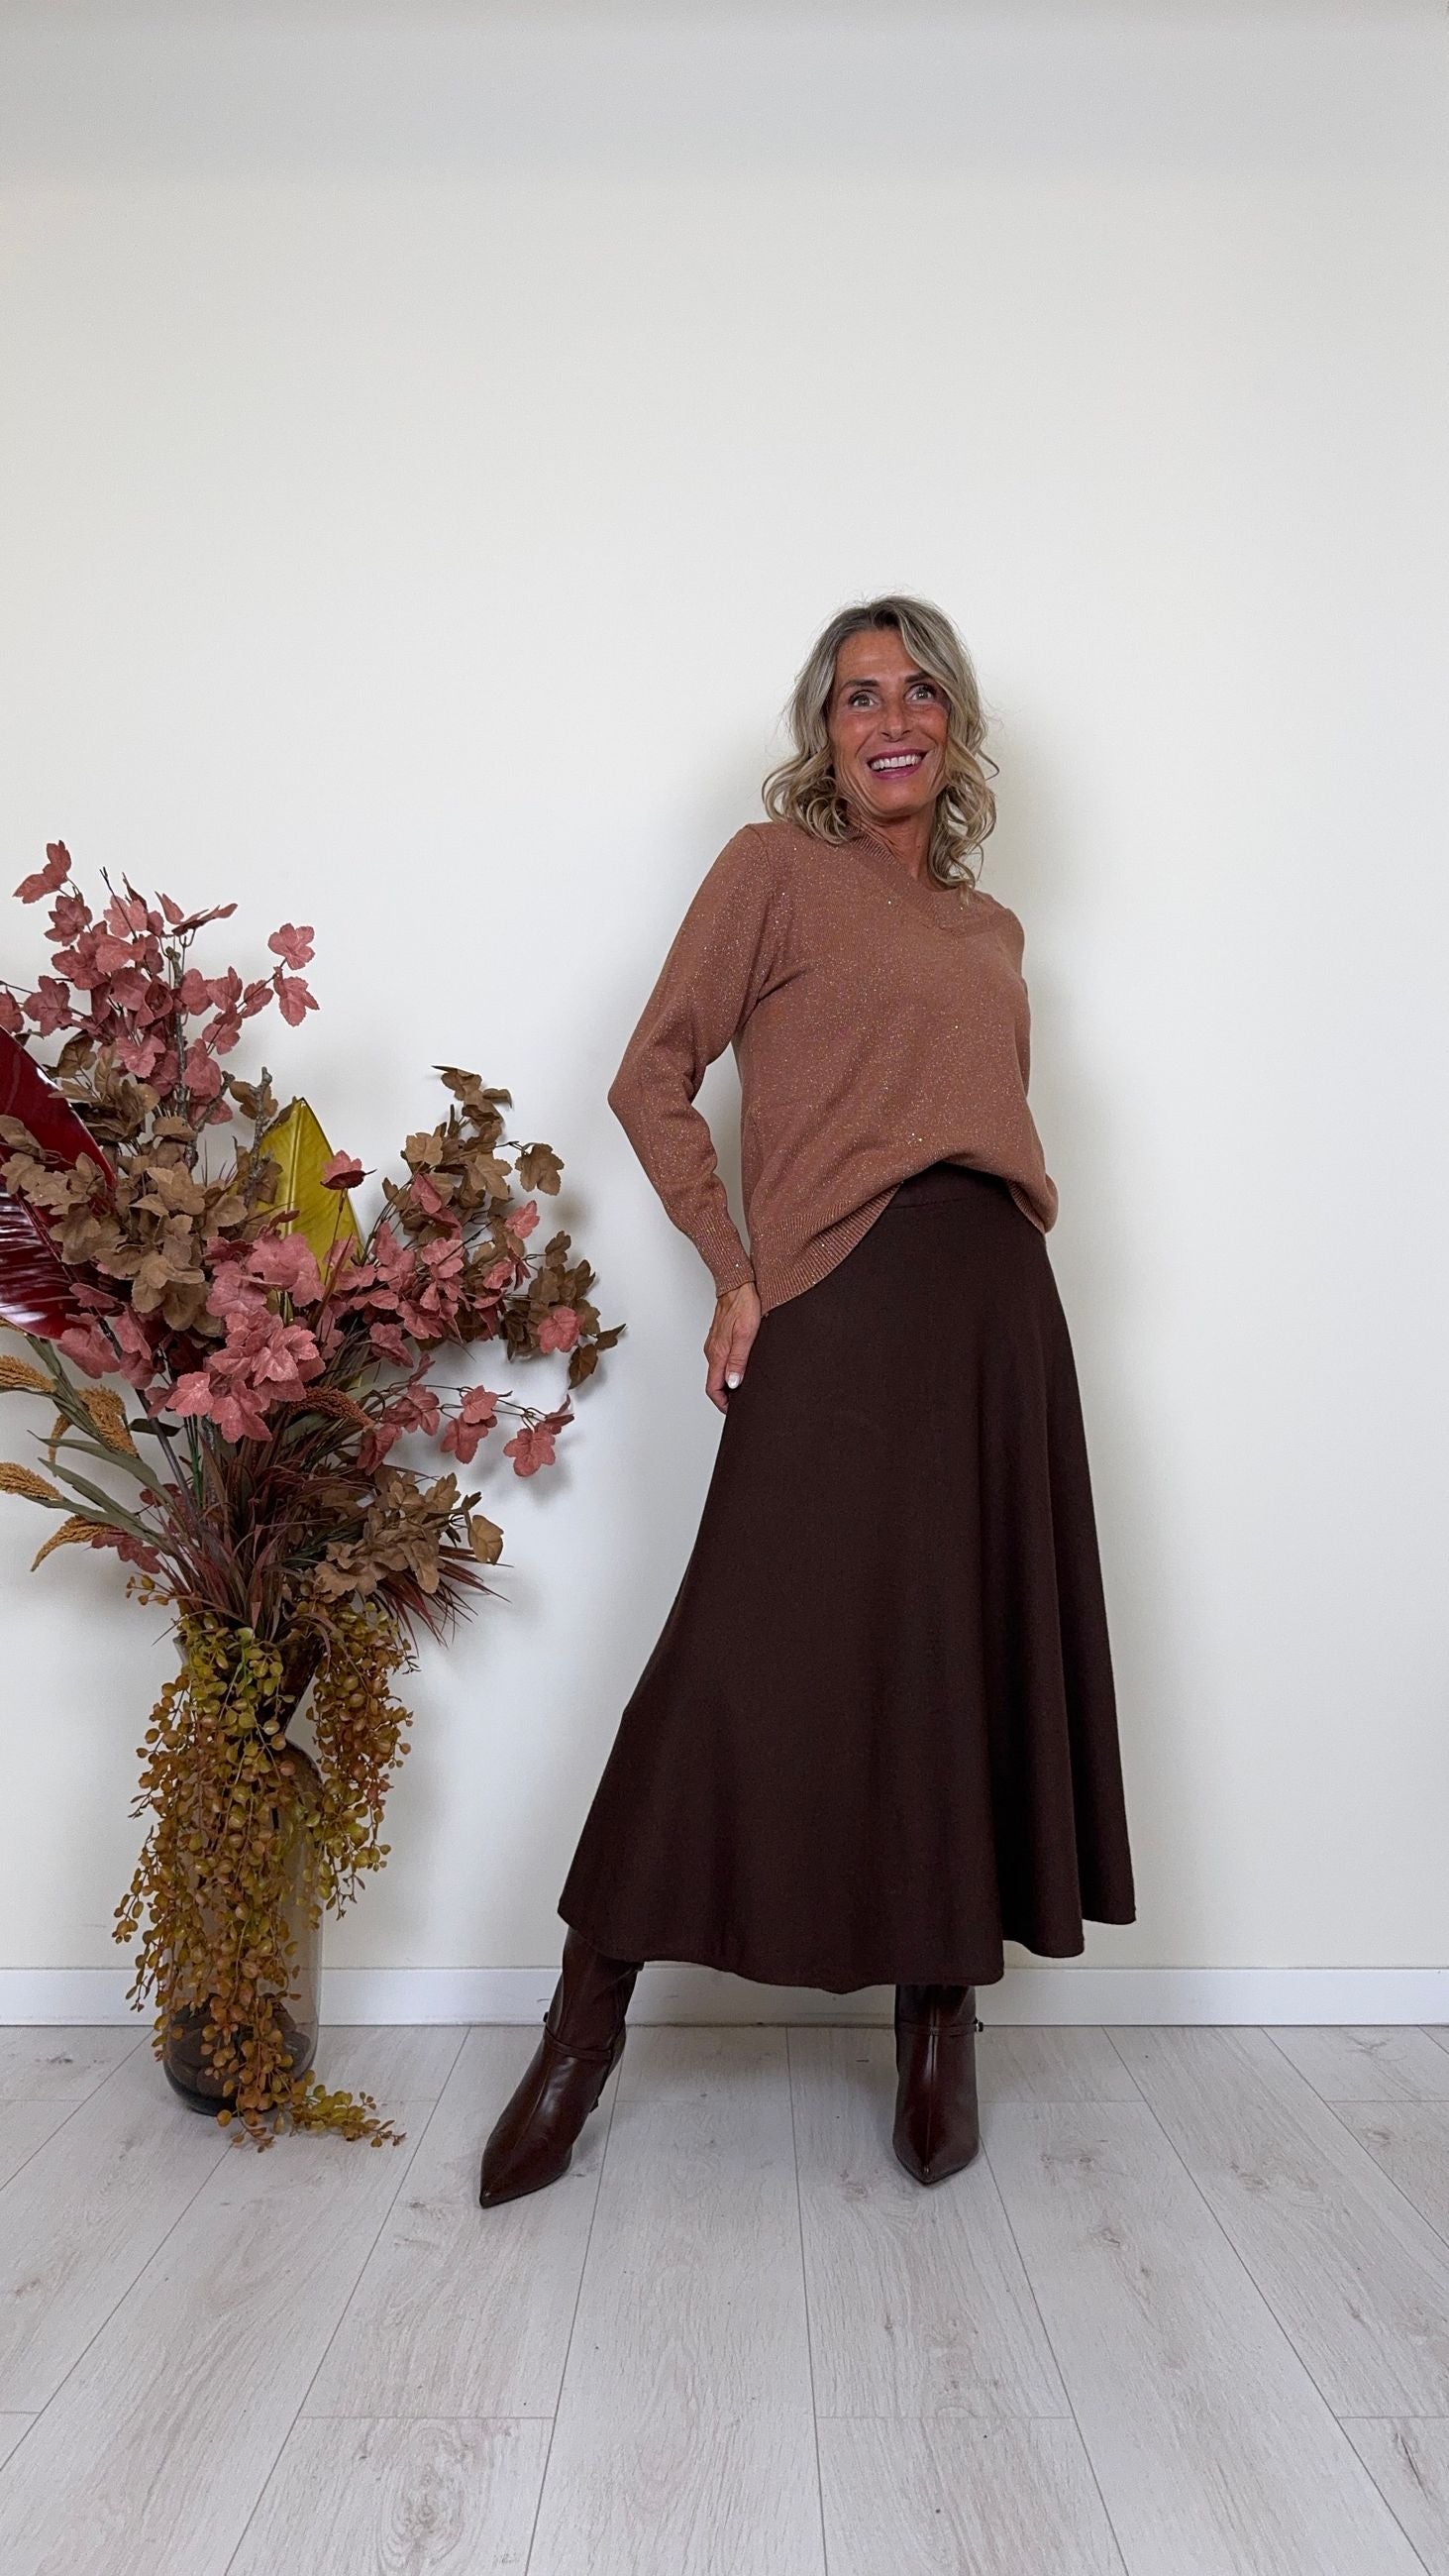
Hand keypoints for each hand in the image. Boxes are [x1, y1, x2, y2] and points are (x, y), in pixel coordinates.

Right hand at [704, 1278, 760, 1412]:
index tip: (734, 1411)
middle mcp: (712, 1351)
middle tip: (743, 1402)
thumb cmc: (744, 1305)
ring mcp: (714, 1345)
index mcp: (717, 1353)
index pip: (713, 1388)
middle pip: (715, 1382)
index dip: (723, 1404)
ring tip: (746, 1387)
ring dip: (729, 1383)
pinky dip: (729, 1370)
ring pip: (718, 1371)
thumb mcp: (746, 1335)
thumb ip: (739, 1361)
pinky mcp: (719, 1338)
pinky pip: (721, 1360)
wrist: (737, 1284)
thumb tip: (734, 1383)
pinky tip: (743, 1368)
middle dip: (727, 1396)